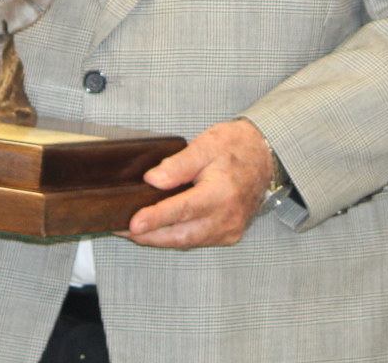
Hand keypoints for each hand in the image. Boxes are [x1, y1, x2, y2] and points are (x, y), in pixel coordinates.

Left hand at [124, 118, 271, 249]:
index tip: (133, 224)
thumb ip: (179, 164)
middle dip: (149, 235)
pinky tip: (161, 229)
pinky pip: (197, 240)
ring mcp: (228, 229)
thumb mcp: (206, 145)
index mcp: (221, 193)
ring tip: (136, 229)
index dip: (155, 218)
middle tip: (122, 229)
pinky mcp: (229, 235)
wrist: (264, 156)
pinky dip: (177, 236)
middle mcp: (226, 217)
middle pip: (180, 235)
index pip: (182, 210)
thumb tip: (153, 180)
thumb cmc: (235, 147)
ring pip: (186, 241)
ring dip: (160, 238)